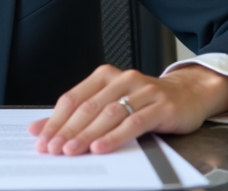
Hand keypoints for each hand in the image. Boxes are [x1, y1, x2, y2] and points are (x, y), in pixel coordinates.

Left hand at [27, 64, 227, 155]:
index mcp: (105, 76)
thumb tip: (39, 129)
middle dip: (67, 130)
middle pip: (88, 107)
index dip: (55, 120)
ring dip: (87, 135)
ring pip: (108, 114)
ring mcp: (143, 91)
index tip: (41, 139)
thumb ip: (79, 114)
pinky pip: (133, 122)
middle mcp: (122, 79)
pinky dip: (114, 136)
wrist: (188, 94)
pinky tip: (101, 148)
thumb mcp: (111, 102)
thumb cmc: (144, 101)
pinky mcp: (161, 106)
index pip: (73, 98)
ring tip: (71, 151)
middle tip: (52, 149)